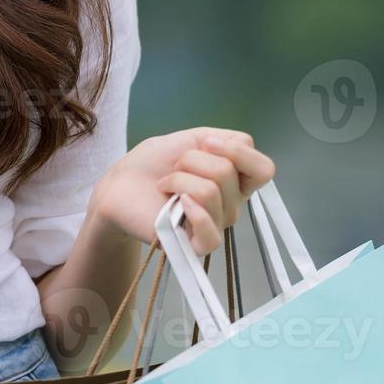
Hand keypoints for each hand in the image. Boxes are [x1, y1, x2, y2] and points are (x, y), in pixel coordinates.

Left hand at [86, 127, 275, 255]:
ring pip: (211, 192)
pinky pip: (211, 234)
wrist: (120, 184)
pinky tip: (174, 204)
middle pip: (228, 172)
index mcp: (235, 180)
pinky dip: (192, 212)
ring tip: (165, 185)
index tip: (205, 143)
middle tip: (173, 167)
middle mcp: (231, 204)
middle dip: (191, 159)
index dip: (237, 151)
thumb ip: (225, 140)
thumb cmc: (154, 163)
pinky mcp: (195, 245)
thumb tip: (239, 147)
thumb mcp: (191, 138)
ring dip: (178, 178)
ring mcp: (215, 225)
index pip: (264, 169)